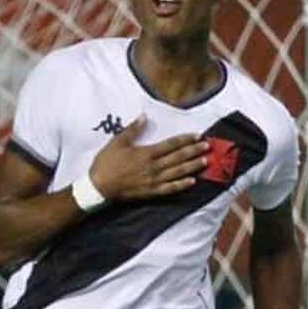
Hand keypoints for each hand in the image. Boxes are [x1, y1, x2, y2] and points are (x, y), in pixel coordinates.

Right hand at [86, 115, 208, 201]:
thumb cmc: (106, 163)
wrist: (99, 187)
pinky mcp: (151, 192)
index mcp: (146, 153)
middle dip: (194, 151)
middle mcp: (153, 167)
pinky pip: (170, 189)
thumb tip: (144, 116)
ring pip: (177, 173)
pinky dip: (181, 185)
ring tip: (205, 162)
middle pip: (178, 158)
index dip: (185, 139)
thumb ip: (132, 130)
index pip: (171, 144)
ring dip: (192, 167)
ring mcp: (153, 181)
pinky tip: (192, 182)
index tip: (198, 135)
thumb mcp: (117, 142)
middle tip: (208, 147)